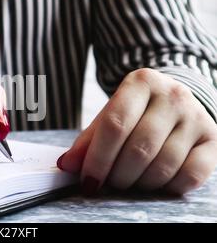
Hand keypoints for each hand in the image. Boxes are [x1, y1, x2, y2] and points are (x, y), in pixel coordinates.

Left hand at [58, 68, 216, 194]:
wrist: (175, 100)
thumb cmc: (136, 111)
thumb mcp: (110, 115)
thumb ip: (88, 140)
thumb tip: (66, 165)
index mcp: (141, 82)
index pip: (115, 125)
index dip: (97, 159)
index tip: (87, 181)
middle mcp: (173, 95)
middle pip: (138, 148)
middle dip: (116, 175)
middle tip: (107, 183)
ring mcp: (196, 116)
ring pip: (163, 165)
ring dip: (139, 184)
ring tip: (127, 182)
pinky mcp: (213, 139)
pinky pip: (191, 176)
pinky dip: (167, 187)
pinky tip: (154, 182)